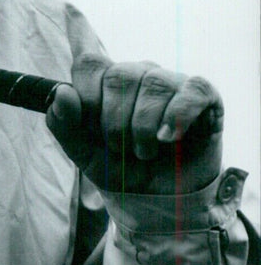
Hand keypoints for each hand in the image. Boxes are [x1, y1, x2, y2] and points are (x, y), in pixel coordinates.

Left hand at [46, 54, 222, 194]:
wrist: (159, 202)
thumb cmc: (121, 170)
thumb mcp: (84, 153)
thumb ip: (64, 124)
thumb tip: (62, 93)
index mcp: (105, 82)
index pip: (88, 62)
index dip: (83, 88)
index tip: (83, 102)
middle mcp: (137, 74)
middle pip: (117, 76)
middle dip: (112, 122)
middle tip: (118, 148)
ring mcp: (170, 82)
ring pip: (153, 84)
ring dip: (143, 127)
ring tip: (144, 152)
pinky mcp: (202, 96)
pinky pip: (191, 91)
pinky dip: (176, 117)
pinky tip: (167, 138)